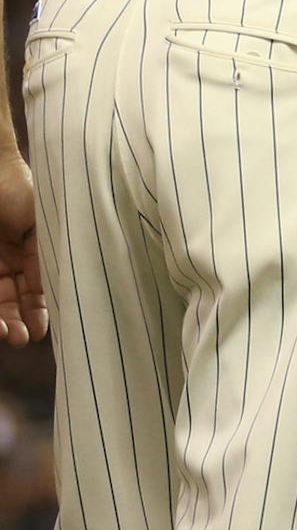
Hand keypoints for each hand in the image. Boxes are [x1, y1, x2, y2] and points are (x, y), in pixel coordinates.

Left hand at [0, 152, 46, 346]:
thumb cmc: (20, 190)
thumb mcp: (41, 224)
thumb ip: (45, 254)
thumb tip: (58, 288)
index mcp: (31, 250)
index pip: (38, 287)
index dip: (41, 310)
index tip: (44, 332)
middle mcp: (8, 260)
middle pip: (14, 299)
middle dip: (19, 321)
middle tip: (25, 339)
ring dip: (2, 320)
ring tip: (10, 335)